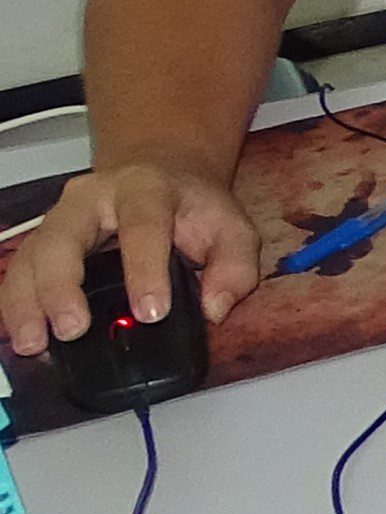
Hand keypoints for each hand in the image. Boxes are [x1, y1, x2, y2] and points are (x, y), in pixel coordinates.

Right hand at [1, 156, 258, 356]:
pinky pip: (20, 269)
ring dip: (26, 301)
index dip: (145, 270)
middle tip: (72, 329)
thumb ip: (235, 267)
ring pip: (32, 254)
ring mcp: (61, 216)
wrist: (161, 171)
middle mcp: (92, 198)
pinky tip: (21, 332)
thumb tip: (215, 308)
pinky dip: (16, 303)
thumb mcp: (232, 227)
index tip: (150, 312)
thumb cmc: (193, 206)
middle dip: (62, 286)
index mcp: (146, 189)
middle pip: (64, 237)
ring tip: (33, 342)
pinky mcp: (43, 238)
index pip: (143, 227)